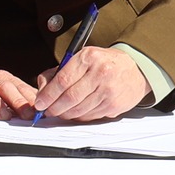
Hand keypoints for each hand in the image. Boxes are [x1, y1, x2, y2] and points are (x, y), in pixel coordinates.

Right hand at [0, 65, 36, 120]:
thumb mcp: (4, 86)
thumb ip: (22, 95)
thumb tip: (45, 105)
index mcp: (2, 78)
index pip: (18, 86)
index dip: (30, 97)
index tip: (41, 110)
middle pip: (4, 87)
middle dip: (17, 100)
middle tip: (28, 115)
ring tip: (5, 116)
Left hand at [34, 46, 148, 121]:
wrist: (135, 69)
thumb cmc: (103, 63)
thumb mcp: (81, 58)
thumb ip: (59, 71)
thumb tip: (42, 90)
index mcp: (88, 58)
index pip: (63, 80)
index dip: (48, 95)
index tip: (40, 102)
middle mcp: (100, 73)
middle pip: (70, 97)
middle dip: (54, 107)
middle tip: (47, 111)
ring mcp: (109, 90)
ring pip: (80, 109)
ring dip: (66, 114)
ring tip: (60, 112)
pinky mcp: (115, 105)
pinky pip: (91, 116)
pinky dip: (79, 117)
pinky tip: (76, 113)